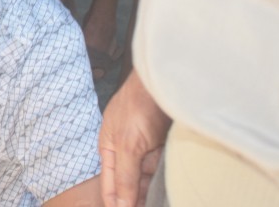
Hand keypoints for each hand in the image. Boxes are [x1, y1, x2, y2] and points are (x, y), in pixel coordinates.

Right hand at [98, 72, 171, 206]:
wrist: (164, 84)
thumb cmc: (136, 107)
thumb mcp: (127, 146)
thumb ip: (125, 177)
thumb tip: (121, 206)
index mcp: (109, 149)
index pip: (110, 185)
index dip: (115, 204)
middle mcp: (126, 151)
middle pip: (129, 184)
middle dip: (135, 199)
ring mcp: (145, 148)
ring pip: (147, 178)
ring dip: (152, 191)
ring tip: (159, 202)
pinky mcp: (162, 146)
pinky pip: (162, 169)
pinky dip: (165, 179)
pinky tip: (169, 191)